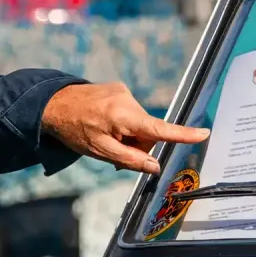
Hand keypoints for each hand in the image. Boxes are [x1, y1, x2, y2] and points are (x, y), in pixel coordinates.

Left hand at [42, 83, 208, 174]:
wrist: (52, 103)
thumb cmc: (74, 129)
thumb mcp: (100, 151)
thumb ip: (129, 159)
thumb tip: (155, 167)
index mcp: (123, 116)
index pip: (159, 129)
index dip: (182, 134)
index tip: (203, 133)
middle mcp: (127, 99)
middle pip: (148, 131)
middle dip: (138, 144)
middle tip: (114, 151)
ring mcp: (123, 91)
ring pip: (139, 123)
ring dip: (129, 134)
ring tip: (105, 136)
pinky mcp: (118, 88)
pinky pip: (130, 113)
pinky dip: (123, 123)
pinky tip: (104, 125)